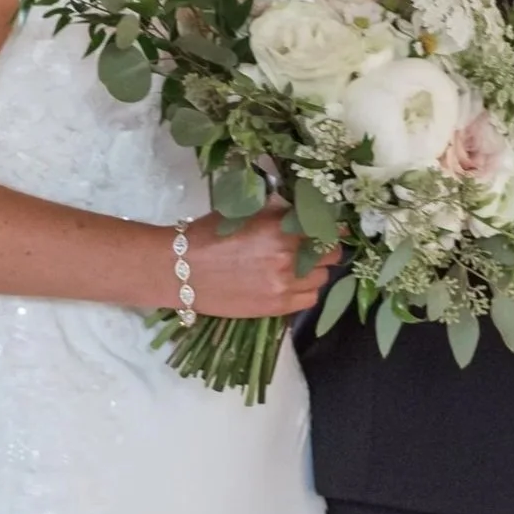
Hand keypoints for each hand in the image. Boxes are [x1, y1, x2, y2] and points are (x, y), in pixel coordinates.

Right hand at [181, 209, 339, 318]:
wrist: (180, 272)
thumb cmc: (207, 236)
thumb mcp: (243, 211)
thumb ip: (277, 209)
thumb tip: (304, 205)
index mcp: (280, 228)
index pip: (326, 226)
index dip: (332, 225)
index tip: (333, 226)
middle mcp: (288, 257)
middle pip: (331, 254)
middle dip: (325, 247)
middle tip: (314, 245)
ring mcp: (284, 285)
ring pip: (323, 278)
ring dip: (316, 270)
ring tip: (300, 265)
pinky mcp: (277, 307)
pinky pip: (310, 299)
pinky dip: (307, 290)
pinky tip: (293, 283)